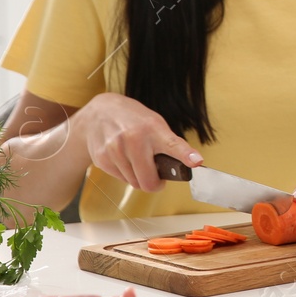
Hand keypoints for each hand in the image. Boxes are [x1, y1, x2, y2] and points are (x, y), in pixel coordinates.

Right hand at [78, 93, 202, 192]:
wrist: (99, 113)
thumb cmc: (133, 120)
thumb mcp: (155, 123)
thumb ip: (169, 144)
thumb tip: (184, 166)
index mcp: (153, 129)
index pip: (173, 144)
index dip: (185, 155)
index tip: (196, 162)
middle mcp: (134, 139)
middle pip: (149, 182)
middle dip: (155, 183)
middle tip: (156, 175)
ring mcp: (115, 150)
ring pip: (134, 183)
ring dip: (138, 176)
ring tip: (136, 159)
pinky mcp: (102, 159)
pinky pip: (121, 179)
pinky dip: (125, 173)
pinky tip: (123, 158)